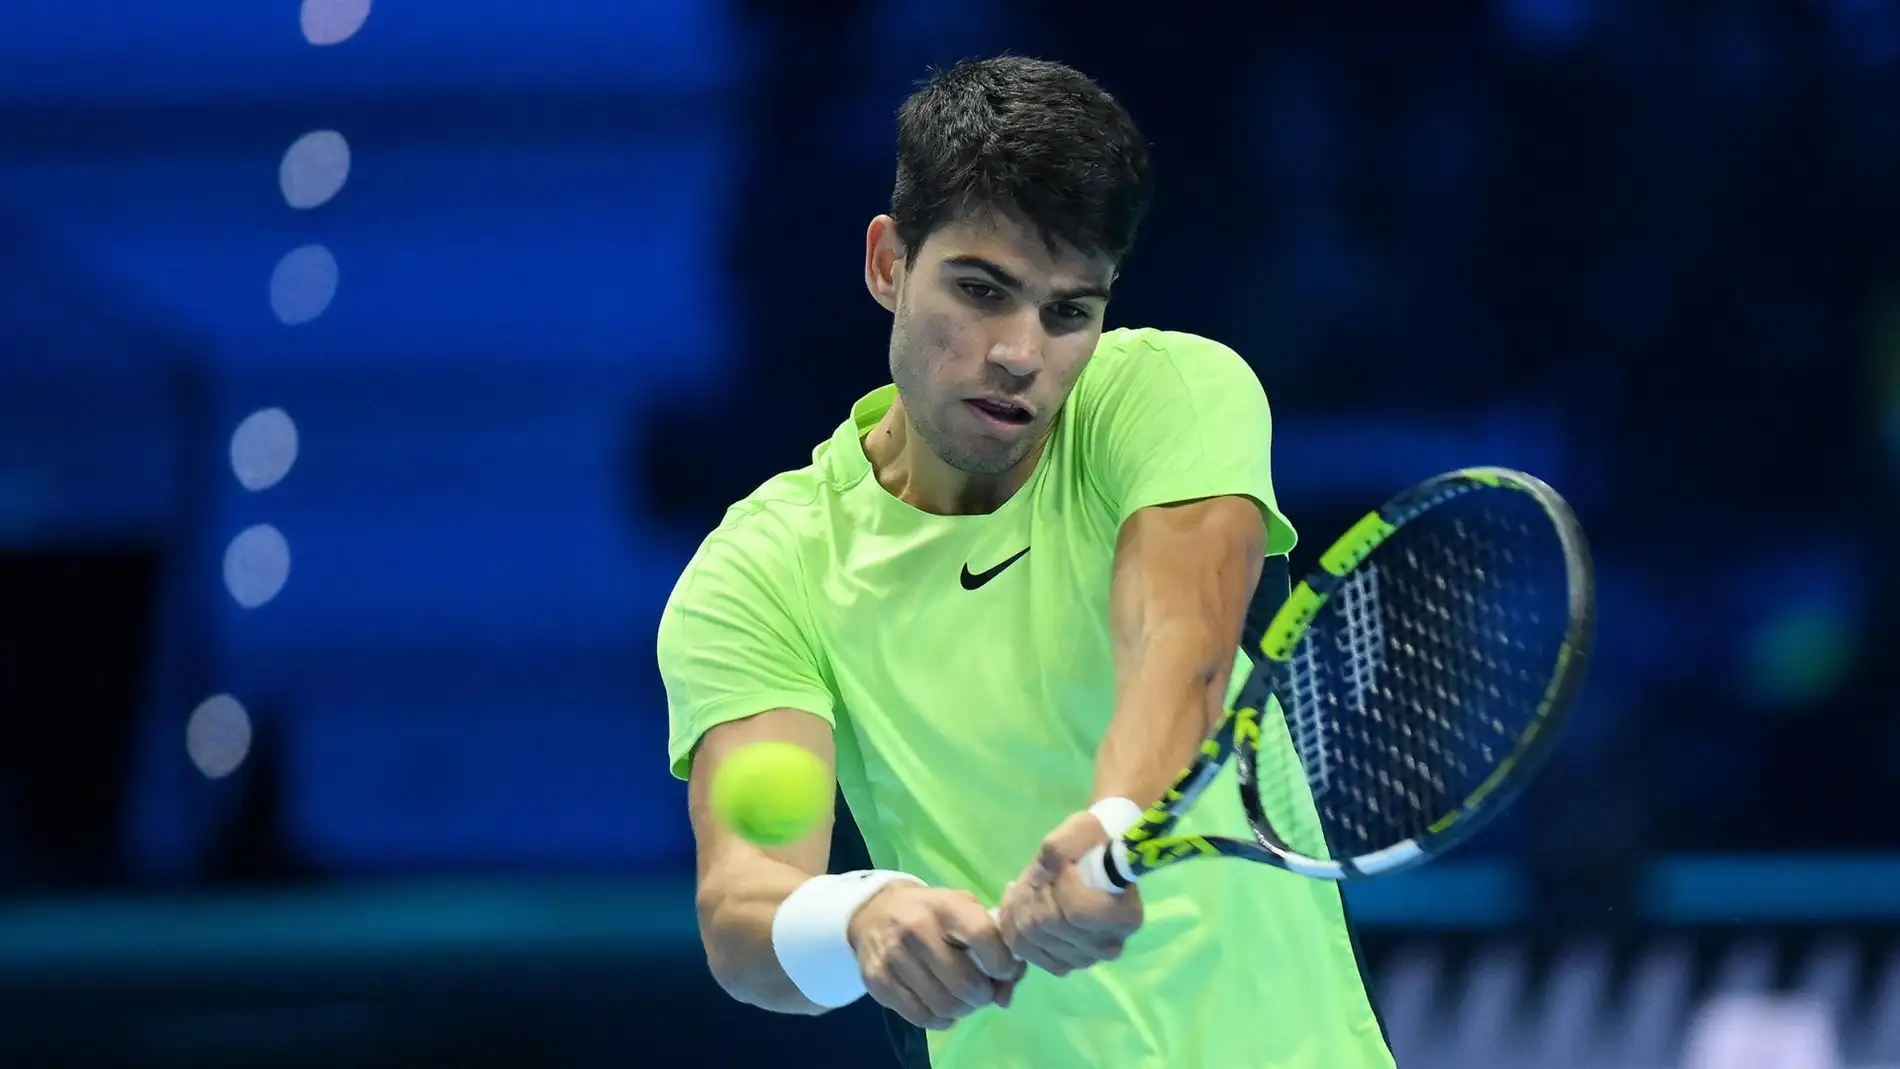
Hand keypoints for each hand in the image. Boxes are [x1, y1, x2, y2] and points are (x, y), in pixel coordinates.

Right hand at [848, 884, 1024, 1030]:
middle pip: (965, 983)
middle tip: (982, 992)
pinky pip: (921, 1018)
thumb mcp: (965, 912)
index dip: (1002, 963)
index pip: (983, 937)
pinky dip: (940, 1019)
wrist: (875, 912)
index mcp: (946, 907)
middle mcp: (917, 929)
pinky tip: (941, 1006)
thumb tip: (1005, 996)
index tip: (1003, 970)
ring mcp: (894, 956)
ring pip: (944, 1006)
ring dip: (962, 1010)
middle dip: (983, 995)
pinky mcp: (878, 981)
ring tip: (962, 999)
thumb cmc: (933, 914)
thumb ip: (995, 947)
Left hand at [996, 810, 1143, 975]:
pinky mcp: (1065, 963)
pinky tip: (1023, 906)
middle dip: (1034, 893)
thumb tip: (1046, 869)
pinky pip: (1026, 951)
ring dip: (1023, 907)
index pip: (1078, 911)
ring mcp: (1086, 958)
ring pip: (1033, 938)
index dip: (1059, 885)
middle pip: (1048, 924)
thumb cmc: (1094, 844)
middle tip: (1038, 874)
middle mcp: (1108, 946)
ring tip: (1031, 887)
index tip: (1062, 865)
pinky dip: (1016, 926)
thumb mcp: (1082, 830)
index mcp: (1124, 916)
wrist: (1095, 860)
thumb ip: (1064, 846)